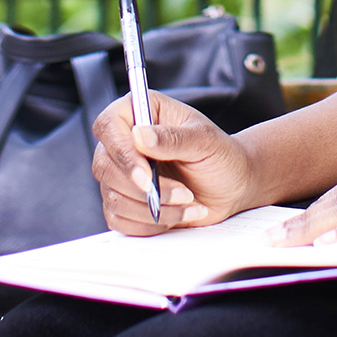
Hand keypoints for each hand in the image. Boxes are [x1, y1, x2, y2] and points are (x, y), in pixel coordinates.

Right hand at [91, 93, 256, 235]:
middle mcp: (125, 141)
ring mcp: (121, 174)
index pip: (108, 125)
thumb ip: (173, 138)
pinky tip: (178, 214)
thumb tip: (140, 135)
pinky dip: (150, 224)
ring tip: (189, 201)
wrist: (232, 187)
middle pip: (104, 166)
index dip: (121, 152)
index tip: (146, 174)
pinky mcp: (124, 203)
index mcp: (141, 112)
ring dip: (154, 208)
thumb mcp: (205, 141)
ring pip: (112, 197)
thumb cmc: (221, 155)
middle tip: (182, 193)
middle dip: (141, 188)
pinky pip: (119, 220)